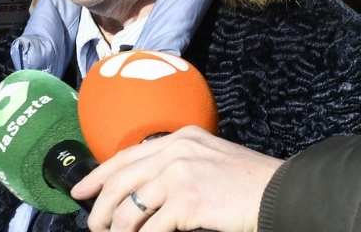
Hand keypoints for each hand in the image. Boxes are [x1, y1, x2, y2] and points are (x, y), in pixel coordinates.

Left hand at [74, 126, 283, 231]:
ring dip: (118, 231)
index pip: (126, 155)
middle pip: (120, 182)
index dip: (98, 175)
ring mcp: (179, 174)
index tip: (80, 191)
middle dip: (100, 209)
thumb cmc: (250, 184)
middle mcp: (176, 150)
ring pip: (129, 210)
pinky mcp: (186, 201)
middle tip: (94, 227)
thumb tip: (146, 191)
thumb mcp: (211, 159)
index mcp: (181, 138)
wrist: (280, 193)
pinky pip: (149, 230)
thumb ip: (180, 164)